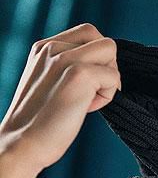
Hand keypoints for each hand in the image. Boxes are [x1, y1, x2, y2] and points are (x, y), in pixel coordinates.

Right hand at [0, 22, 120, 173]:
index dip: (95, 61)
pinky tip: (88, 109)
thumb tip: (100, 70)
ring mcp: (65, 58)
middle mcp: (53, 48)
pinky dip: (108, 96)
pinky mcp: (79, 75)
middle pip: (101, 38)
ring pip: (110, 50)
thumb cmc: (39, 123)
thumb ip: (66, 70)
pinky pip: (113, 76)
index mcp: (44, 48)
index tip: (83, 87)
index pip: (86, 35)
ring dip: (109, 77)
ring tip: (91, 99)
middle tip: (94, 92)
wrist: (23, 143)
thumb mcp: (49, 85)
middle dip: (107, 65)